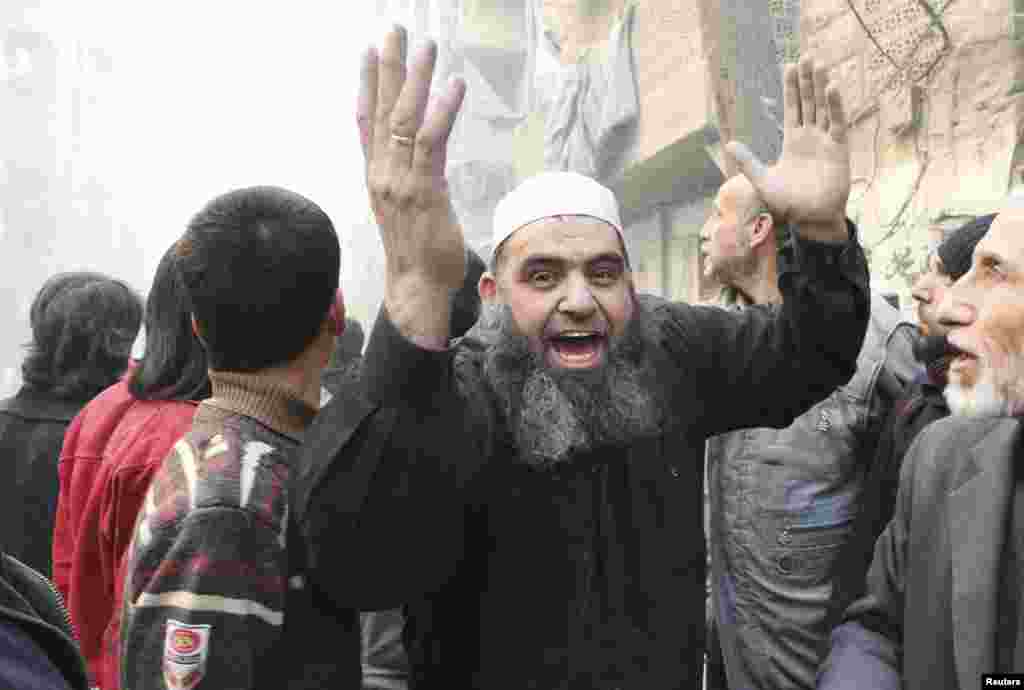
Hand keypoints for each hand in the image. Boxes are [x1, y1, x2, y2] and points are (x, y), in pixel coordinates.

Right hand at [358, 26, 467, 340]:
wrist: (416, 288)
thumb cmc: (417, 250)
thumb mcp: (405, 207)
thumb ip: (407, 178)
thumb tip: (418, 160)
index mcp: (376, 175)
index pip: (366, 120)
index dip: (366, 83)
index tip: (367, 51)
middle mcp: (381, 172)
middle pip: (381, 108)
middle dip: (388, 66)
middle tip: (393, 29)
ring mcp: (399, 180)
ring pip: (404, 118)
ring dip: (416, 79)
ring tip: (426, 45)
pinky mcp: (423, 190)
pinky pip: (430, 142)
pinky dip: (442, 111)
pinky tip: (453, 85)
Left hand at [725, 56, 850, 240]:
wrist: (810, 220)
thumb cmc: (789, 205)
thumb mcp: (763, 181)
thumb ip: (749, 162)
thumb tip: (730, 144)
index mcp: (792, 142)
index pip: (792, 108)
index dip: (791, 88)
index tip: (789, 66)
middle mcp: (810, 137)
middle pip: (809, 102)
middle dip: (807, 80)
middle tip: (807, 55)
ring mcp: (825, 142)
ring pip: (823, 108)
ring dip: (821, 86)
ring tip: (819, 63)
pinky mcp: (838, 149)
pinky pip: (837, 123)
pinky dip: (835, 106)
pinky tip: (832, 88)